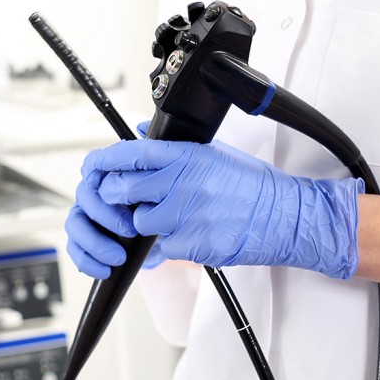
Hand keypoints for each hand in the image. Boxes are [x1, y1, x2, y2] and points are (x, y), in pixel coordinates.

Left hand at [66, 138, 361, 278]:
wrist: (284, 217)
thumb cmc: (253, 185)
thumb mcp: (214, 153)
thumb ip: (175, 146)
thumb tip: (145, 130)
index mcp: (187, 156)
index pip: (132, 152)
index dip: (106, 160)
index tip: (94, 166)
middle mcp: (183, 183)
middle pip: (122, 189)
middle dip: (115, 197)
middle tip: (123, 200)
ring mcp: (186, 215)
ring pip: (137, 222)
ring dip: (142, 225)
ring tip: (162, 221)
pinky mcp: (192, 244)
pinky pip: (160, 249)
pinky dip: (163, 248)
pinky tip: (179, 238)